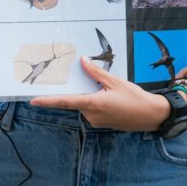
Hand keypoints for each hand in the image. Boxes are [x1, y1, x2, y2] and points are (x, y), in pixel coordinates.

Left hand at [30, 57, 170, 130]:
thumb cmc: (135, 99)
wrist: (152, 116)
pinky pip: (93, 110)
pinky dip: (97, 101)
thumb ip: (96, 73)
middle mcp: (92, 115)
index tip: (34, 101)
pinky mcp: (103, 123)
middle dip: (81, 90)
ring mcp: (97, 121)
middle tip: (94, 82)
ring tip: (111, 90)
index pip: (65, 102)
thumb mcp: (115, 82)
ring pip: (86, 104)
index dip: (48, 101)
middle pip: (77, 101)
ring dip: (92, 96)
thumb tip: (83, 61)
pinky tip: (111, 97)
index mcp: (93, 104)